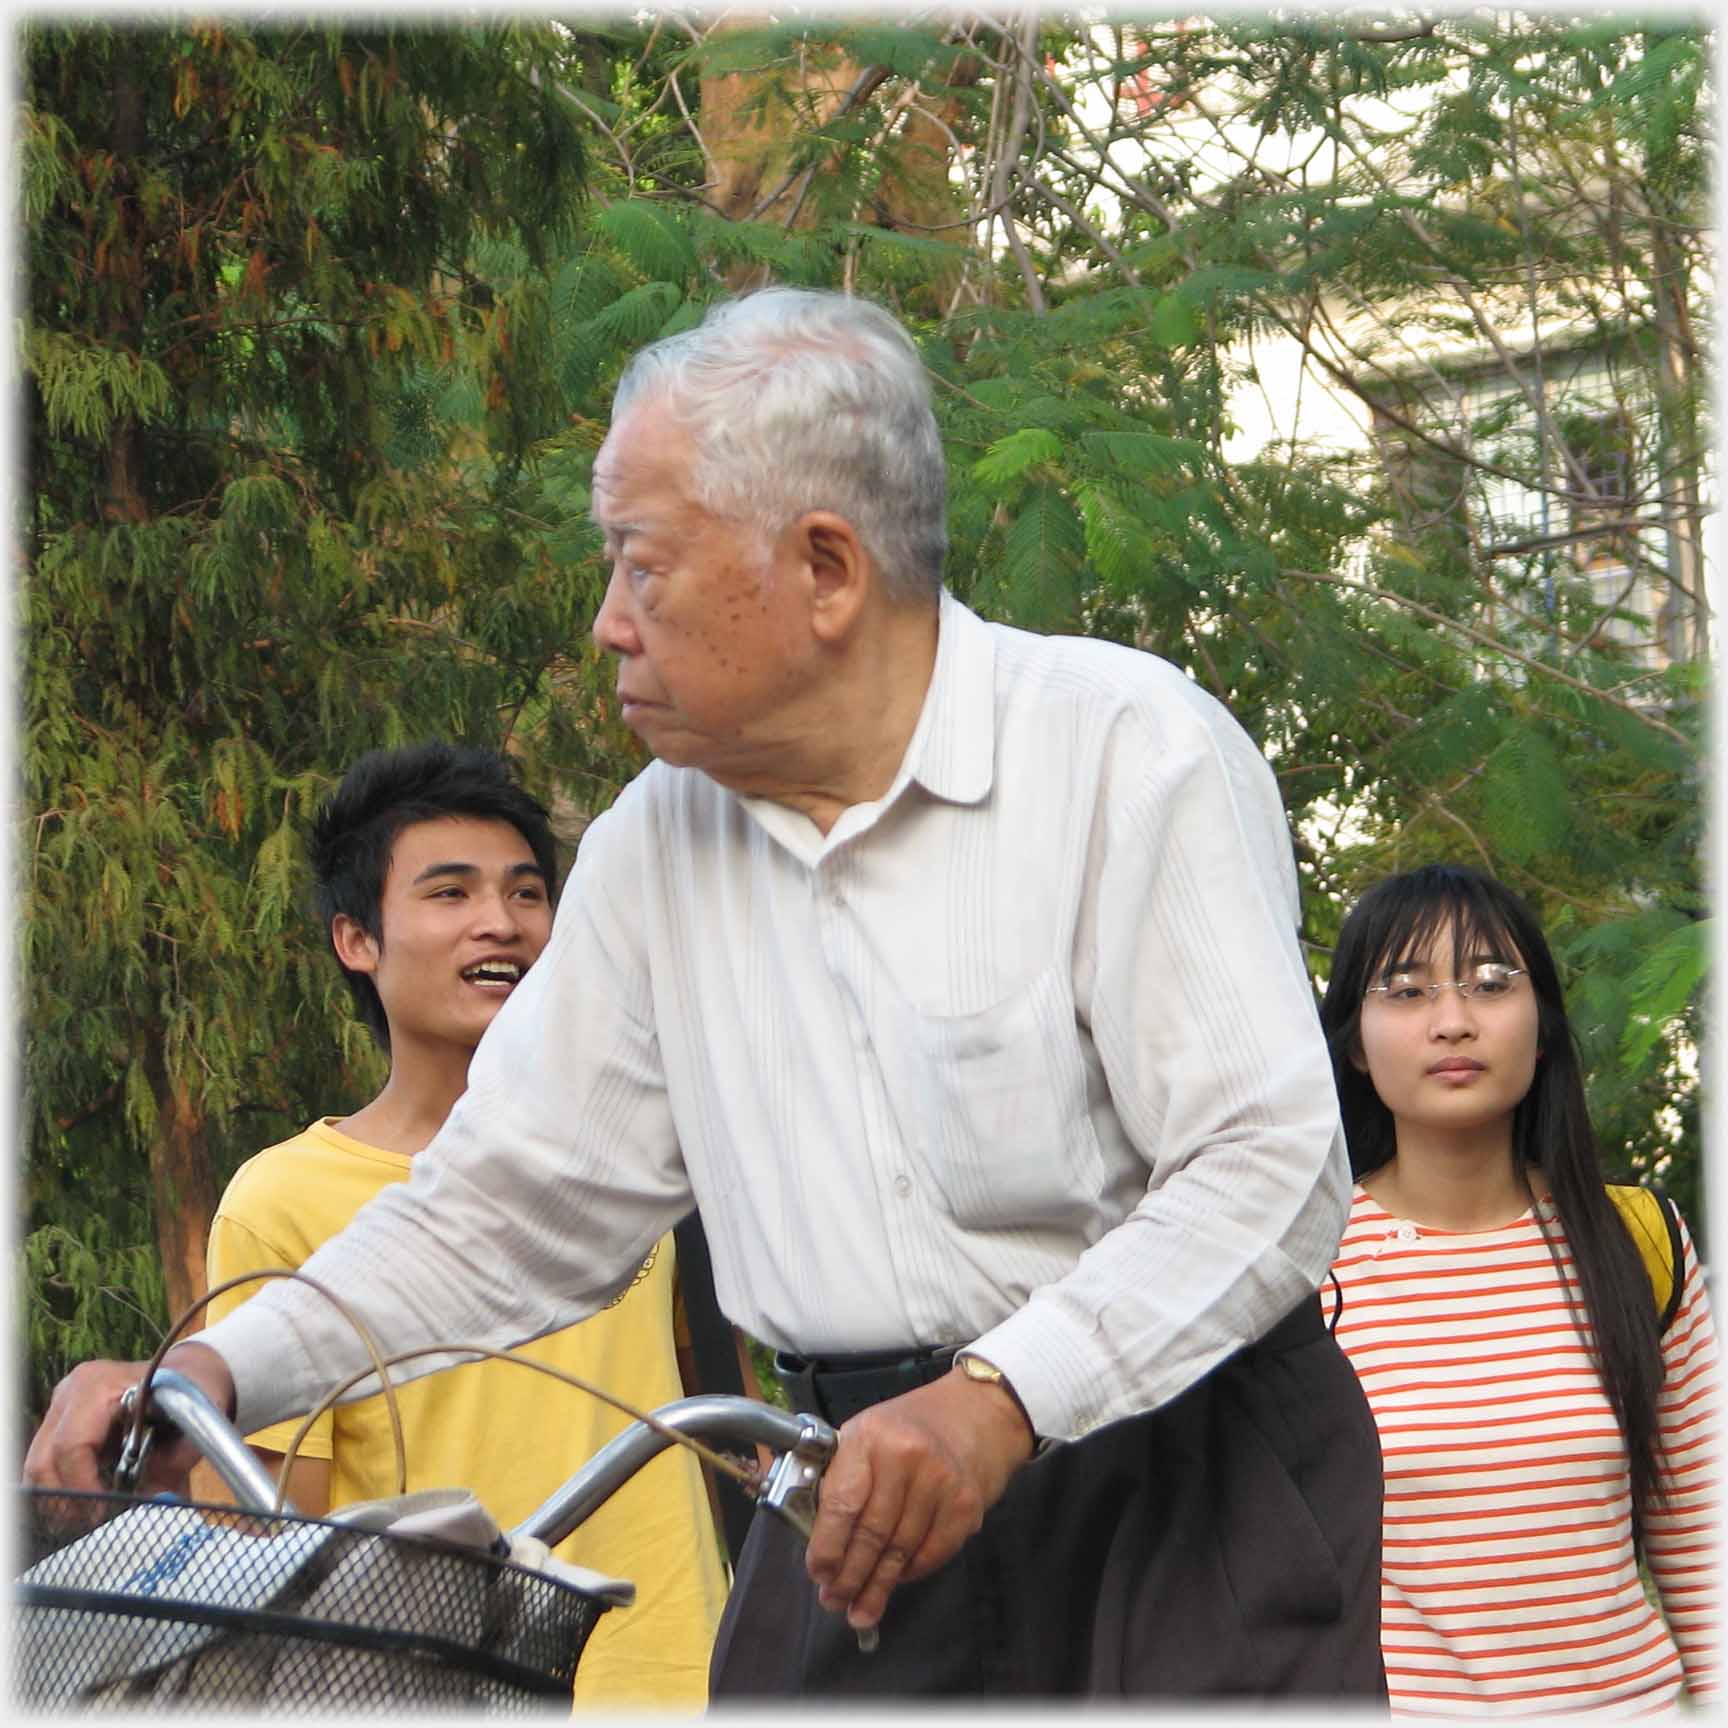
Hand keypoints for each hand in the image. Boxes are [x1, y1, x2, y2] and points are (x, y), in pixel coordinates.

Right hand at [24, 1343, 236, 1497]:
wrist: (188, 1372)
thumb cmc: (192, 1390)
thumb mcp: (196, 1418)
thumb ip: (177, 1459)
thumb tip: (155, 1502)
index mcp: (100, 1384)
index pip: (72, 1446)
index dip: (83, 1486)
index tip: (105, 1510)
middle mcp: (71, 1393)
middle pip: (44, 1461)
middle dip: (67, 1498)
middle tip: (96, 1521)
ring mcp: (60, 1407)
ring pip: (38, 1467)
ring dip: (60, 1497)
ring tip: (92, 1515)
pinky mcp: (59, 1423)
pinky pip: (46, 1464)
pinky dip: (61, 1487)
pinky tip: (88, 1500)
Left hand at [804, 1365, 1034, 1632]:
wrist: (975, 1412)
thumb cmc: (908, 1427)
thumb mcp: (865, 1436)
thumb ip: (842, 1479)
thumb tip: (819, 1541)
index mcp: (869, 1437)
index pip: (842, 1502)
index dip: (827, 1546)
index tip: (818, 1573)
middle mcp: (905, 1457)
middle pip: (872, 1533)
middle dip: (849, 1576)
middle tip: (834, 1602)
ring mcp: (940, 1481)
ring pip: (900, 1551)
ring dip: (878, 1586)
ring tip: (860, 1610)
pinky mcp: (966, 1505)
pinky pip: (932, 1553)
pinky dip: (911, 1574)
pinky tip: (896, 1583)